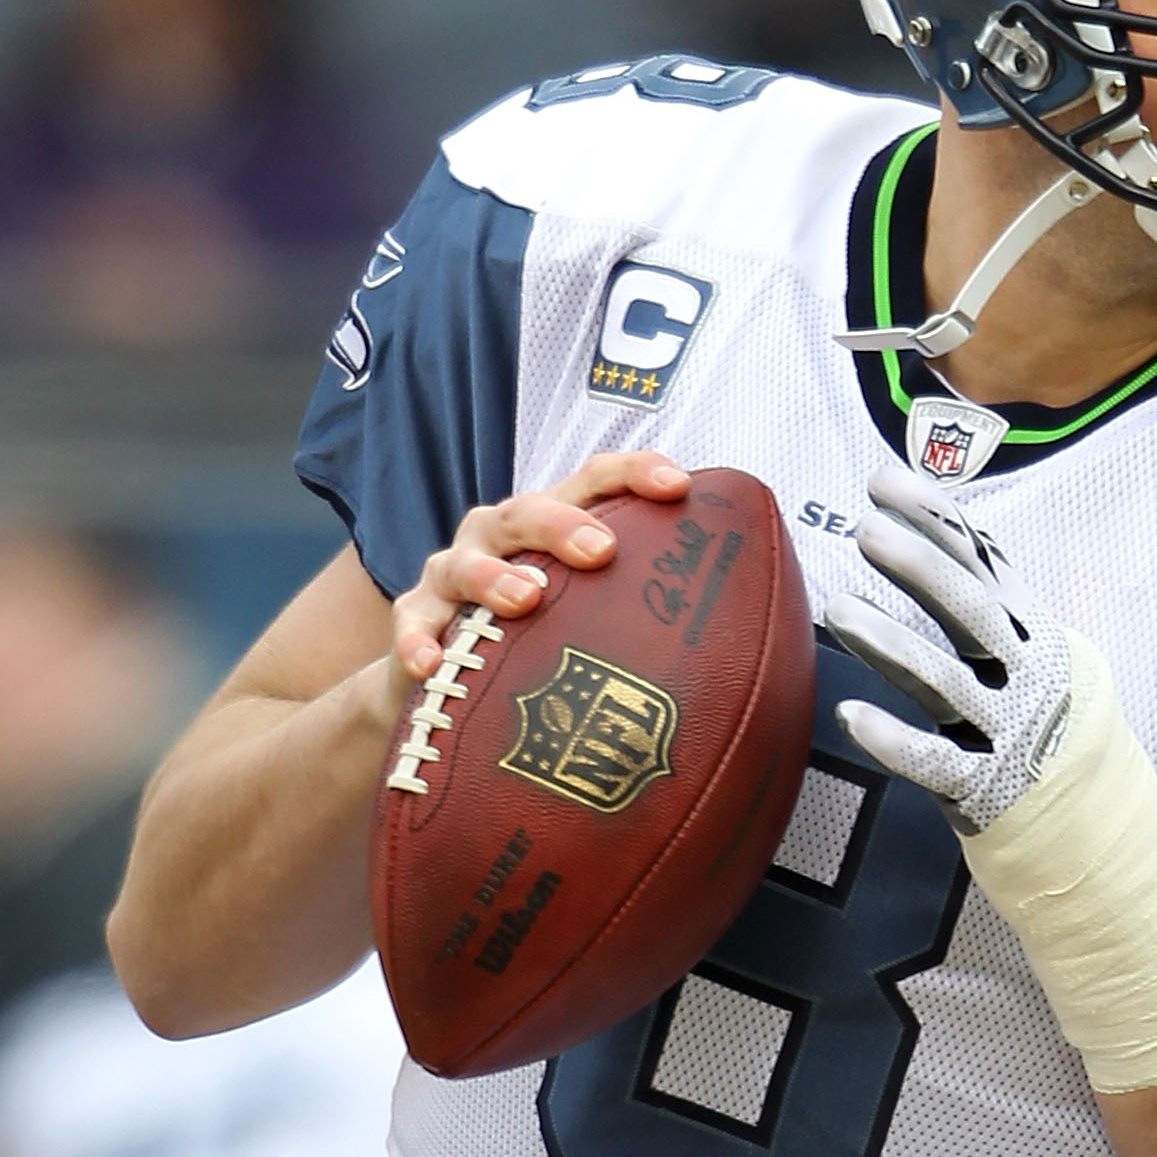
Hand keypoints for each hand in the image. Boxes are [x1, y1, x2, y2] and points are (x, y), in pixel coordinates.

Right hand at [388, 450, 688, 693]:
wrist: (446, 682)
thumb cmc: (537, 638)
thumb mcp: (589, 615)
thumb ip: (641, 612)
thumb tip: (744, 646)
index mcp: (551, 524)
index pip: (596, 481)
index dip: (635, 474)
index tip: (678, 486)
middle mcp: (500, 537)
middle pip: (528, 511)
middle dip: (564, 524)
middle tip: (603, 551)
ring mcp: (452, 574)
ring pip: (464, 562)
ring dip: (491, 578)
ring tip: (525, 601)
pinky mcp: (416, 618)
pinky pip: (412, 624)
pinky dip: (419, 641)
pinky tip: (430, 664)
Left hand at [828, 464, 1156, 1095]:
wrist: (1109, 852)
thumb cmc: (1056, 752)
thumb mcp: (1039, 672)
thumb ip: (996, 617)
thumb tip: (949, 544)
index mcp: (1040, 640)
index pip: (985, 564)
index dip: (935, 519)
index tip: (882, 481)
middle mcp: (1031, 679)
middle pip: (970, 609)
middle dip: (917, 564)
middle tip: (864, 529)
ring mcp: (1012, 735)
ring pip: (945, 678)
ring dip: (887, 641)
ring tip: (835, 609)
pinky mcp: (989, 793)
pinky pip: (936, 763)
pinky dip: (895, 740)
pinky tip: (851, 718)